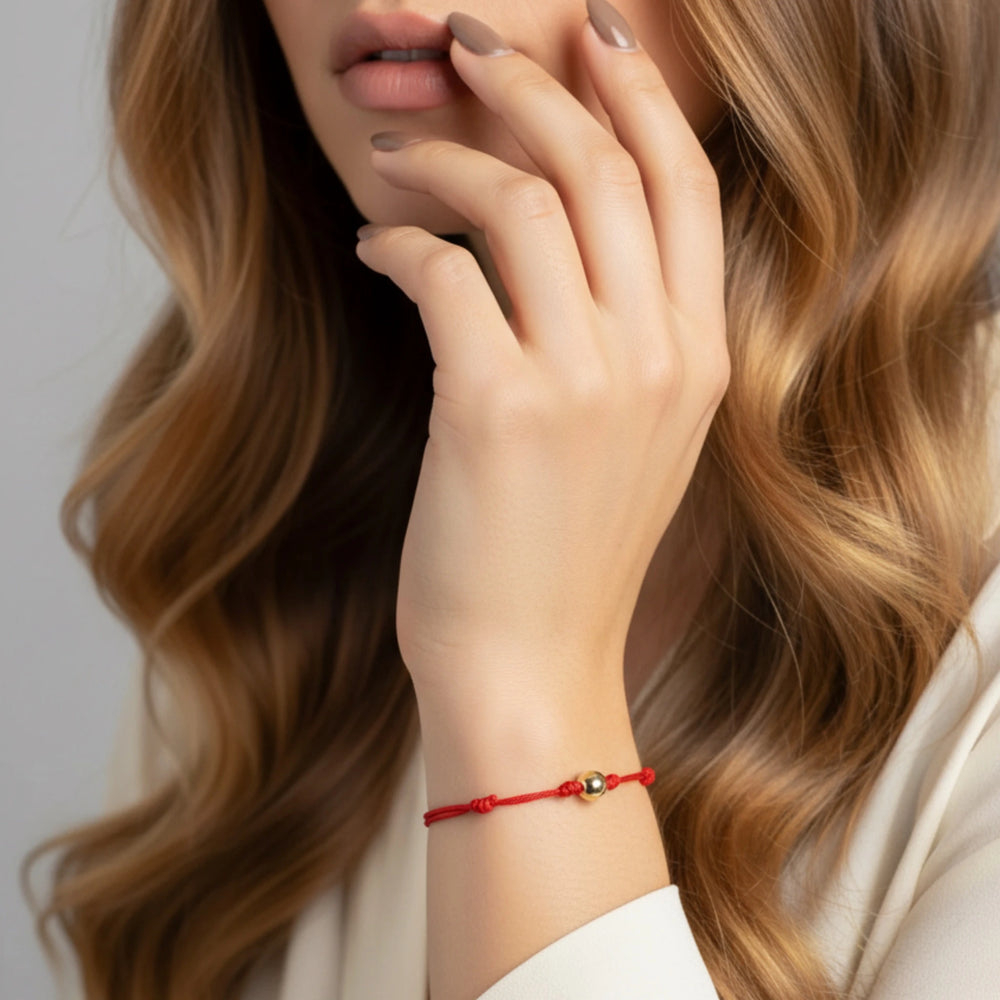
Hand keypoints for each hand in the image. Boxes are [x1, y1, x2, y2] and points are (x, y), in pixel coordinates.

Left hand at [355, 10, 727, 716]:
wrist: (532, 664)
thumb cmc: (568, 554)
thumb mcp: (635, 438)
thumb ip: (629, 337)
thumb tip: (562, 229)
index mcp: (700, 360)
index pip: (684, 184)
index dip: (638, 95)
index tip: (594, 38)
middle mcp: (658, 359)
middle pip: (604, 166)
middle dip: (532, 83)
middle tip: (468, 47)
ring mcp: (585, 383)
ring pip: (522, 199)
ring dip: (446, 153)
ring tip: (395, 152)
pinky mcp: (496, 408)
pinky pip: (444, 269)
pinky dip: (397, 238)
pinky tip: (373, 244)